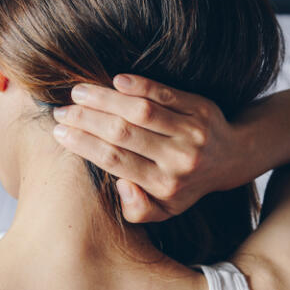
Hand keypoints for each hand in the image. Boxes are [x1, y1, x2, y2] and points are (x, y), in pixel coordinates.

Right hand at [50, 74, 238, 222]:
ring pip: (141, 112)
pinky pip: (166, 93)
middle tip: (61, 110)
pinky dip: (140, 85)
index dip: (83, 144)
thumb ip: (138, 209)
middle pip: (123, 134)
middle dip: (86, 120)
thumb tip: (122, 186)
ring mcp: (191, 133)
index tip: (59, 132)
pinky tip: (116, 81)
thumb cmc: (185, 182)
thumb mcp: (164, 209)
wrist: (231, 158)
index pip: (115, 161)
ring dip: (106, 99)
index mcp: (164, 186)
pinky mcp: (201, 109)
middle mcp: (179, 160)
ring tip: (79, 91)